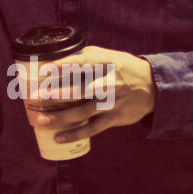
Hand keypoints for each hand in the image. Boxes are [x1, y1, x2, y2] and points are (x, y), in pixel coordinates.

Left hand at [22, 45, 157, 142]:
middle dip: (57, 94)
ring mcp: (111, 103)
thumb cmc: (124, 68)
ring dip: (60, 118)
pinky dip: (75, 134)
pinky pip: (92, 128)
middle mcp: (108, 83)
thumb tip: (57, 56)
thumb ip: (87, 56)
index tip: (44, 70)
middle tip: (38, 96)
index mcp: (106, 64)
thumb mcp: (110, 56)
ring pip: (82, 112)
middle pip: (80, 90)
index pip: (82, 63)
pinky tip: (58, 137)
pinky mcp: (114, 118)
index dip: (62, 66)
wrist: (154, 88)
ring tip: (40, 120)